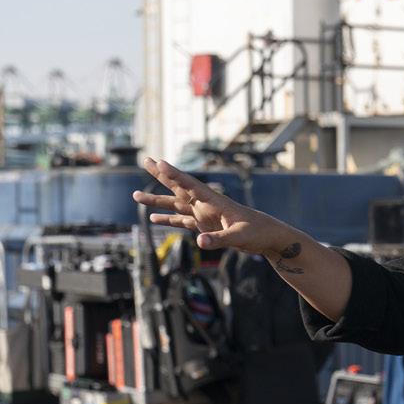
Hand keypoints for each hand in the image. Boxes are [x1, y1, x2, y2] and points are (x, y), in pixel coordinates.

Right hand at [132, 156, 286, 254]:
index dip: (175, 174)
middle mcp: (206, 205)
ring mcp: (204, 214)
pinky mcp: (204, 225)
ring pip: (175, 205)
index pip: (191, 185)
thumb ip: (219, 239)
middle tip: (145, 160)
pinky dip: (167, 220)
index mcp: (214, 201)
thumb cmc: (257, 233)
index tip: (158, 162)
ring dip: (157, 200)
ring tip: (135, 195)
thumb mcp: (239, 237)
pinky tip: (153, 220)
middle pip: (179, 187)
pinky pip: (181, 221)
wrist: (267, 237)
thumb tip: (199, 242)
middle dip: (162, 175)